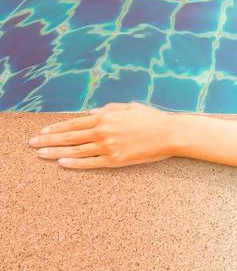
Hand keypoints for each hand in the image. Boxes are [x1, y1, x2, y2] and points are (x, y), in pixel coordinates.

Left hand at [28, 101, 178, 169]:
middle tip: (32, 144)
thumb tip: (90, 112)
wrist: (170, 133)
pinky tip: (62, 163)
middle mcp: (104, 131)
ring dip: (56, 152)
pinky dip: (75, 163)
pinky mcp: (115, 160)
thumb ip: (109, 109)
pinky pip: (90, 162)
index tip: (43, 132)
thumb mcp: (130, 107)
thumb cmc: (152, 119)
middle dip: (49, 140)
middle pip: (70, 137)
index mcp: (106, 116)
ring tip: (41, 154)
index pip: (74, 123)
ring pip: (76, 150)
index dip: (57, 128)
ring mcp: (108, 146)